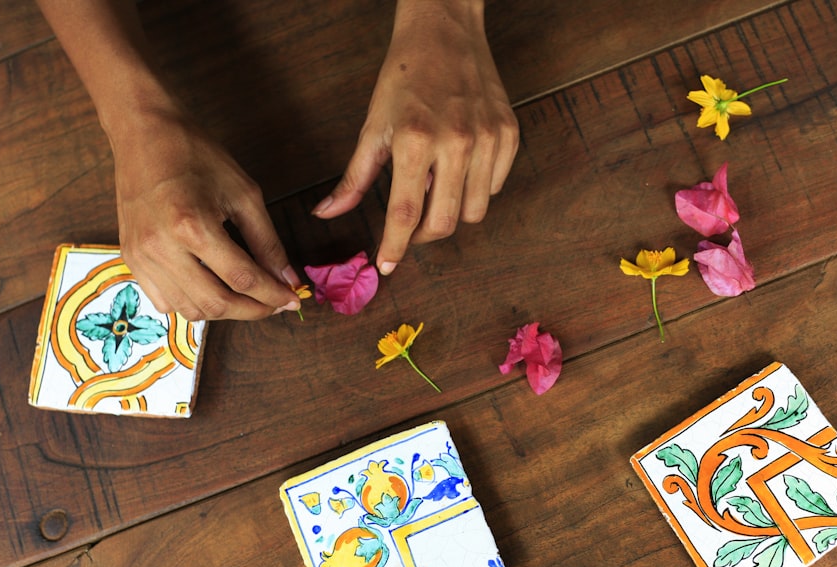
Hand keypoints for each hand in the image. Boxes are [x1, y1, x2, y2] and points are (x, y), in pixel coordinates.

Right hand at [111, 109, 300, 319]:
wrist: (143, 133)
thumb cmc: (195, 155)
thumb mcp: (244, 193)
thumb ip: (267, 241)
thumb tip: (286, 278)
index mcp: (192, 226)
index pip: (242, 279)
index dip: (273, 295)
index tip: (292, 300)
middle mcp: (161, 248)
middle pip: (216, 303)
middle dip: (252, 311)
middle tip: (273, 304)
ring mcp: (141, 256)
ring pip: (190, 310)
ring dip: (224, 311)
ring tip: (247, 299)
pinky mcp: (130, 259)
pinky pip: (164, 302)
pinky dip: (193, 305)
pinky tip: (212, 290)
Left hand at [314, 0, 518, 274]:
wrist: (445, 31)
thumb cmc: (405, 77)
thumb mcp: (373, 126)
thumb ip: (355, 178)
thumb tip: (327, 213)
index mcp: (416, 141)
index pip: (406, 213)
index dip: (395, 247)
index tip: (387, 266)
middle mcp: (457, 143)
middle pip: (445, 222)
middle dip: (424, 235)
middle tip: (411, 228)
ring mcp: (489, 140)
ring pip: (475, 211)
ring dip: (453, 212)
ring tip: (436, 187)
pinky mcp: (509, 135)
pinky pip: (495, 186)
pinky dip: (476, 188)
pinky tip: (459, 168)